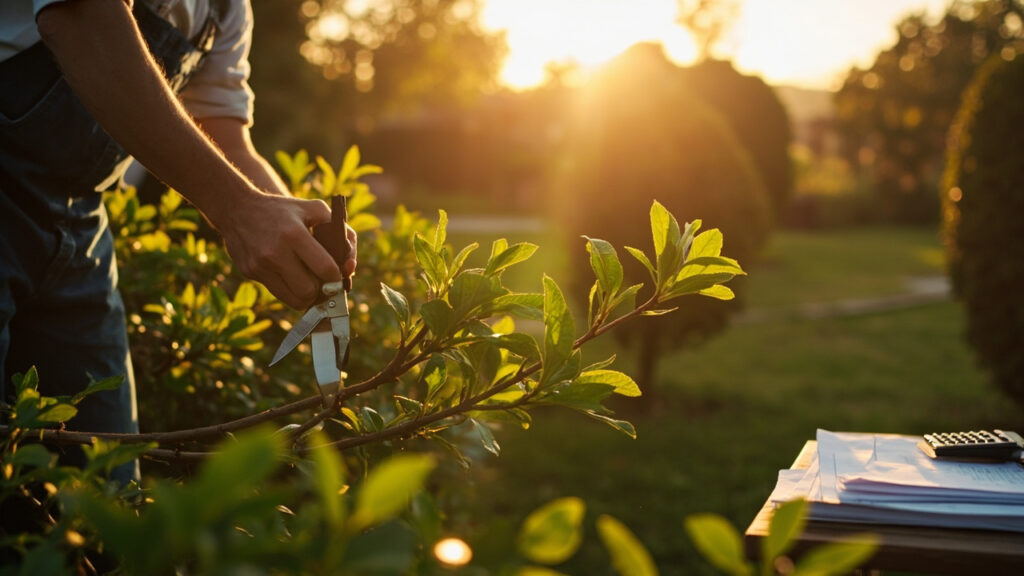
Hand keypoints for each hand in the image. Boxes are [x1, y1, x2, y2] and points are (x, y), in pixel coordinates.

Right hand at [215, 192, 348, 308]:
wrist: (238, 209)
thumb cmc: (284, 210)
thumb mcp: (314, 209)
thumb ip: (340, 230)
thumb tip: (350, 263)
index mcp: (294, 234)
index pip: (326, 269)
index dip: (337, 277)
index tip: (338, 275)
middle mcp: (275, 252)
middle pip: (310, 290)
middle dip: (322, 289)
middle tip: (324, 281)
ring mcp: (260, 265)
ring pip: (294, 300)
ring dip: (308, 296)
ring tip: (311, 283)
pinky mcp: (250, 273)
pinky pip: (279, 294)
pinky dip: (291, 292)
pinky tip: (293, 278)